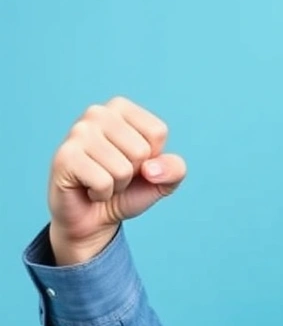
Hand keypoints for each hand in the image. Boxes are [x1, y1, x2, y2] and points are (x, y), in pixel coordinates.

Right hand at [47, 96, 186, 264]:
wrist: (95, 218)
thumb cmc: (128, 191)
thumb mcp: (163, 179)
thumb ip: (175, 169)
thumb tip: (151, 169)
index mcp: (121, 108)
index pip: (158, 132)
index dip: (152, 157)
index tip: (133, 162)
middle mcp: (97, 113)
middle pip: (141, 150)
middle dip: (133, 173)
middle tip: (113, 174)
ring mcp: (77, 132)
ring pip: (123, 168)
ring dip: (117, 184)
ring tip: (101, 181)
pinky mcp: (65, 156)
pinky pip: (104, 182)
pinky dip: (102, 193)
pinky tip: (88, 188)